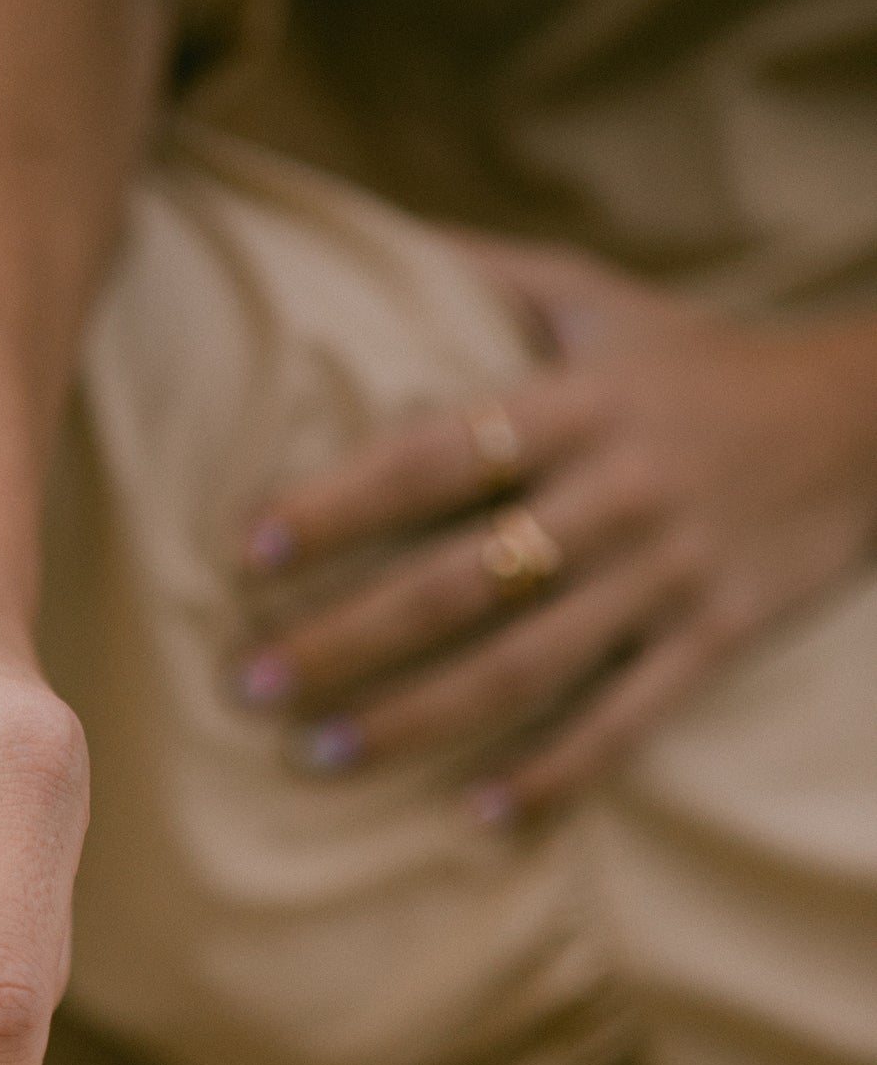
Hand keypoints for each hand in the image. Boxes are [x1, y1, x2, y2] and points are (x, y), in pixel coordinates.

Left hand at [236, 245, 876, 816]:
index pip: (435, 455)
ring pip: (524, 665)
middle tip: (252, 684)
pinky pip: (624, 723)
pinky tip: (479, 815)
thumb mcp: (599, 298)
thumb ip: (487, 278)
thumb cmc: (700, 361)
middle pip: (459, 580)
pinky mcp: (714, 640)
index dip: (339, 504)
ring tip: (322, 755)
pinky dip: (553, 774)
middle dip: (346, 638)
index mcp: (576, 404)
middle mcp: (615, 493)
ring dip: (415, 719)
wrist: (869, 417)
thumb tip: (368, 249)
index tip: (250, 551)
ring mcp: (666, 576)